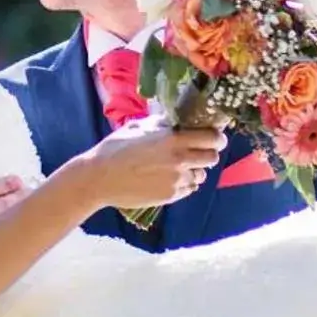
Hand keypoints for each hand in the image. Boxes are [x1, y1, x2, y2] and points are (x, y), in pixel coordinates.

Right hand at [0, 164, 26, 238]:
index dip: (6, 185)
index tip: (17, 183)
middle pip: (4, 206)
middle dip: (18, 197)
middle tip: (30, 193)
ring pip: (7, 222)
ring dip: (20, 213)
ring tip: (30, 206)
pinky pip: (2, 241)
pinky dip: (14, 233)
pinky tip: (21, 230)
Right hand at [75, 119, 226, 211]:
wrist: (99, 178)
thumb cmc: (115, 148)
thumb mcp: (139, 127)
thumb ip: (162, 123)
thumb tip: (177, 119)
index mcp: (173, 139)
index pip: (212, 138)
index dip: (217, 137)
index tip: (214, 137)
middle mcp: (180, 160)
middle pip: (212, 158)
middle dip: (208, 153)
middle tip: (198, 152)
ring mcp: (176, 180)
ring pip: (201, 176)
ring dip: (195, 170)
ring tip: (179, 167)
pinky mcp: (171, 196)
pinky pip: (189, 189)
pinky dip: (185, 184)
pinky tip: (170, 178)